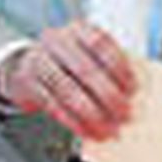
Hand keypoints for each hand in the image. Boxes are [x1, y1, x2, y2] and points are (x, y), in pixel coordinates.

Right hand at [0, 21, 135, 139]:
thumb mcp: (88, 54)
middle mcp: (56, 41)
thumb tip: (134, 96)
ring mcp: (39, 62)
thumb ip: (108, 68)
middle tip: (125, 115)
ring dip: (92, 114)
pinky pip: (54, 106)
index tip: (134, 88)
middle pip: (85, 69)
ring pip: (68, 91)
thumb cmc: (70, 63)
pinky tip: (88, 132)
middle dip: (108, 95)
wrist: (27, 66)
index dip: (118, 66)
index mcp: (77, 29)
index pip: (99, 43)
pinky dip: (74, 122)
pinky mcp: (28, 85)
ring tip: (108, 130)